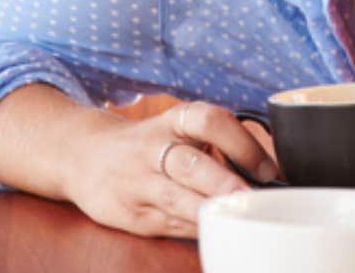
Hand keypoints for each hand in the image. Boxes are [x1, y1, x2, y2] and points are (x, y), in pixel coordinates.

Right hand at [64, 101, 279, 238]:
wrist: (85, 156)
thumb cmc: (151, 143)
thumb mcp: (179, 129)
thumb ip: (217, 145)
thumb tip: (269, 174)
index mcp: (174, 121)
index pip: (210, 121)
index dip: (242, 142)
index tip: (269, 169)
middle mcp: (154, 148)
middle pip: (190, 164)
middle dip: (223, 183)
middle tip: (252, 197)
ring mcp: (138, 183)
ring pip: (175, 200)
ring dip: (209, 212)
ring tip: (238, 220)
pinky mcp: (129, 214)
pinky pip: (168, 224)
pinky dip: (195, 229)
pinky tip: (217, 233)